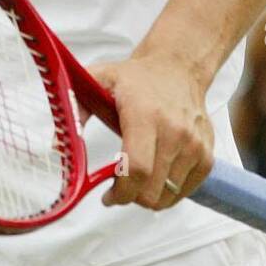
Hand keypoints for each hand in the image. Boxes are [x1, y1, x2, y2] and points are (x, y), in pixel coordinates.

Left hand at [86, 53, 214, 211]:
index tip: (107, 196)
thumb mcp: (98, 80)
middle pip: (151, 190)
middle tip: (118, 187)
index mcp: (145, 114)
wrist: (177, 68)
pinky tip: (156, 175)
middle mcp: (174, 132)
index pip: (137, 168)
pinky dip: (168, 192)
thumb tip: (58, 145)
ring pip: (168, 195)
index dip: (120, 191)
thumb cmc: (137, 78)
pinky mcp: (207, 155)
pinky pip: (185, 191)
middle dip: (130, 197)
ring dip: (148, 196)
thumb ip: (75, 109)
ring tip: (136, 179)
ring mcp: (194, 145)